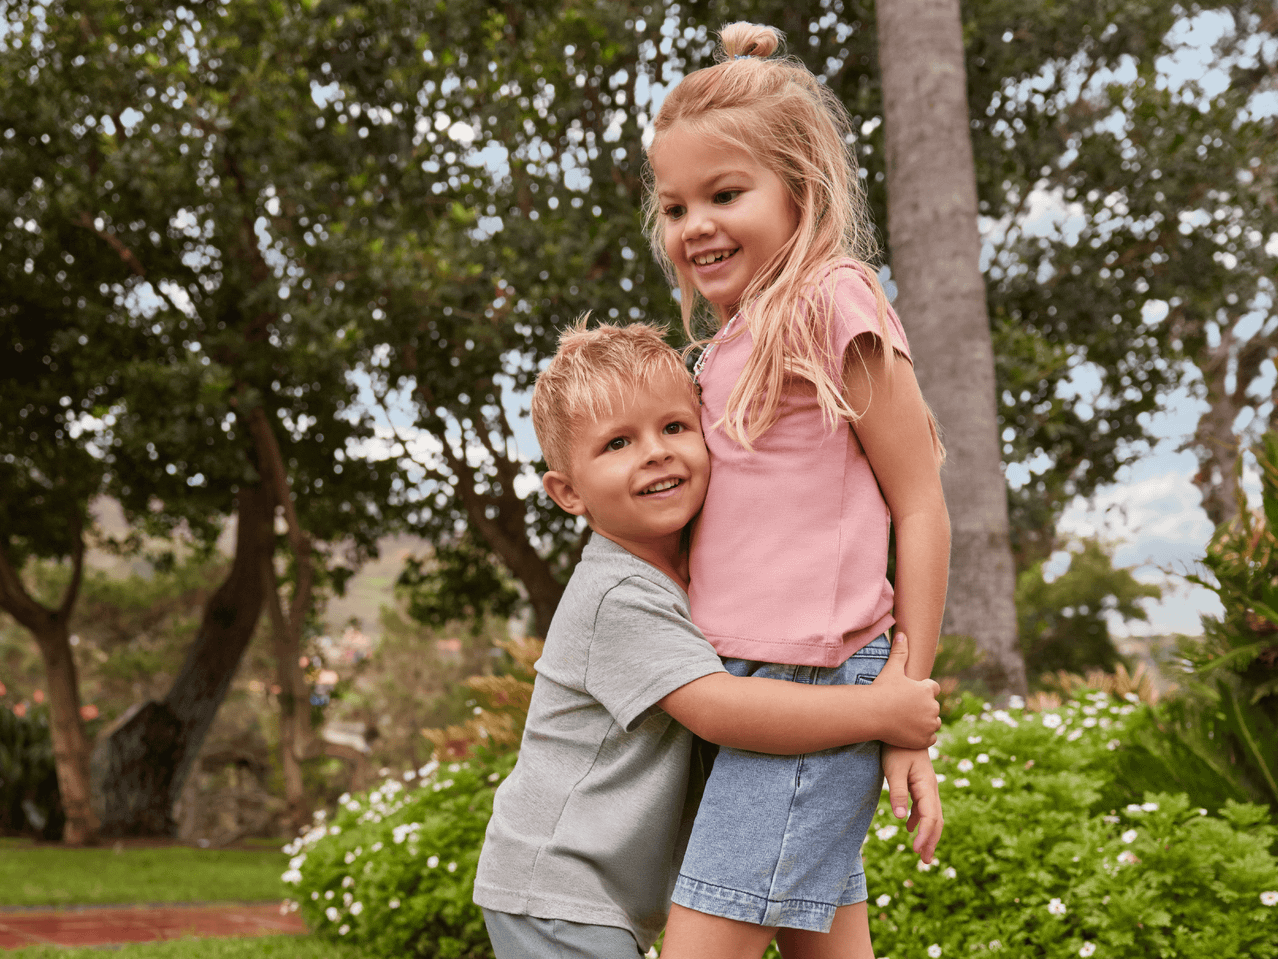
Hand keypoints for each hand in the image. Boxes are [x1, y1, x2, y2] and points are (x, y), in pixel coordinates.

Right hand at [870, 632, 940, 747]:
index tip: (911, 694)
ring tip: (907, 721)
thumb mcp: (892, 669)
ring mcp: (929, 725)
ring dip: (925, 722)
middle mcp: (933, 707)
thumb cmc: (881, 690)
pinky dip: (922, 736)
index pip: (933, 689)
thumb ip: (900, 652)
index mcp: (927, 690)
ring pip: (933, 723)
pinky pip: (930, 738)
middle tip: (905, 709)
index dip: (923, 691)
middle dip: (923, 707)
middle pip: (933, 707)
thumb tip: (903, 634)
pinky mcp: (925, 739)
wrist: (872, 714)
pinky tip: (909, 732)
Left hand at [882, 744, 942, 862]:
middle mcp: (931, 787)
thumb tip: (901, 819)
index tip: (917, 850)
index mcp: (927, 785)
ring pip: (932, 814)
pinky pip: (924, 806)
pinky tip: (910, 827)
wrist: (902, 726)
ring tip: (922, 852)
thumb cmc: (896, 747)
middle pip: (936, 819)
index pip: (930, 816)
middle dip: (931, 840)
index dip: (926, 835)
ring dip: (928, 832)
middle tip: (926, 861)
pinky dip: (920, 819)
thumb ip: (898, 792)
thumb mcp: (893, 769)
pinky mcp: (920, 782)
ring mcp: (927, 785)